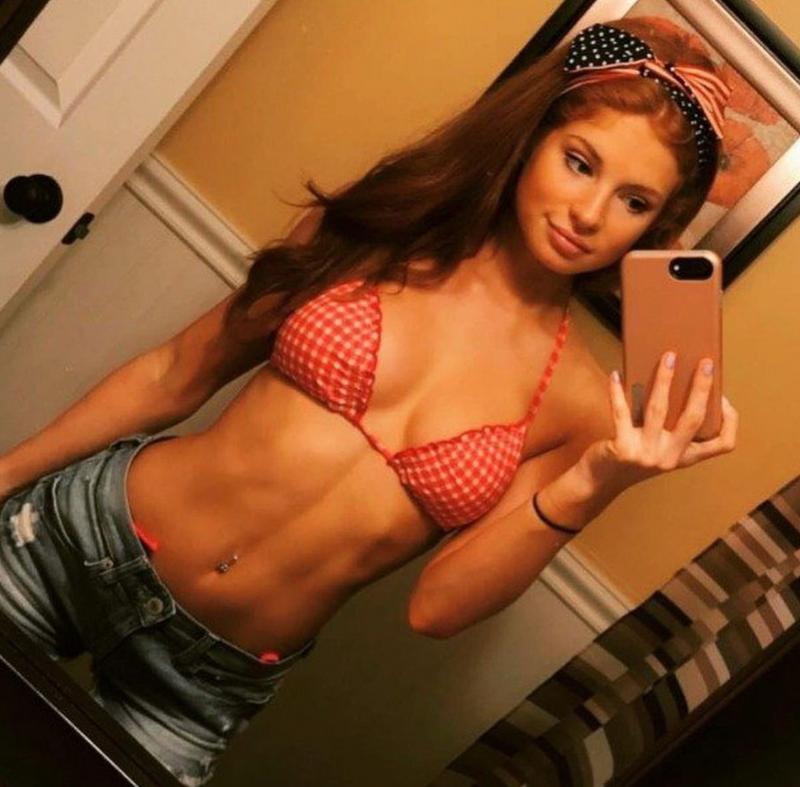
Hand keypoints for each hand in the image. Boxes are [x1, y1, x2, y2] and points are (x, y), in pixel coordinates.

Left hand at [589, 351, 737, 487]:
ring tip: (668, 358)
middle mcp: (669, 458)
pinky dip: (617, 392)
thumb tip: (675, 382)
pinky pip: (621, 413)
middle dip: (701, 388)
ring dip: (663, 380)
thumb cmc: (630, 456)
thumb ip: (669, 427)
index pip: (723, 444)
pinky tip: (616, 375)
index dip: (730, 420)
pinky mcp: (622, 449)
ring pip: (659, 410)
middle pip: (693, 419)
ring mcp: (646, 455)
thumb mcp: (657, 448)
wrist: (599, 481)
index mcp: (684, 457)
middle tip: (705, 363)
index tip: (724, 397)